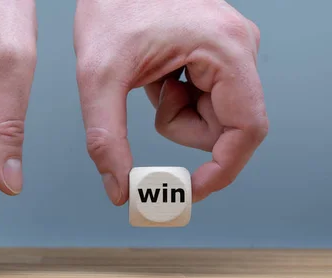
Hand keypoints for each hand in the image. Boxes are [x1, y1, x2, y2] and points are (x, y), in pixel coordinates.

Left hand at [74, 0, 268, 204]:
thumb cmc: (110, 7)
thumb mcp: (99, 77)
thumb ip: (106, 139)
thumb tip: (120, 190)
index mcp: (225, 49)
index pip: (247, 129)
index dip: (221, 168)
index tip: (189, 191)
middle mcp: (239, 47)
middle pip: (226, 125)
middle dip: (182, 129)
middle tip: (149, 104)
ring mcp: (231, 49)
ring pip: (212, 114)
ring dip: (175, 112)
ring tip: (150, 79)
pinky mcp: (216, 52)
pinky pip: (204, 97)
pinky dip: (175, 98)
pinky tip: (156, 72)